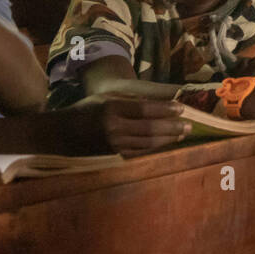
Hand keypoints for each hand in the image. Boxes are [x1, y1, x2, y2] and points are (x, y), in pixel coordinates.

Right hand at [73, 95, 188, 156]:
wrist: (65, 133)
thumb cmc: (88, 110)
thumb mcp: (106, 98)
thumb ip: (130, 101)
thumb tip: (159, 103)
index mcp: (112, 109)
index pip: (145, 109)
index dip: (165, 109)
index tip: (181, 108)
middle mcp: (114, 127)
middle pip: (150, 128)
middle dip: (172, 127)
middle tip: (189, 125)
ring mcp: (114, 144)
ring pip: (148, 143)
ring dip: (168, 139)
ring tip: (182, 134)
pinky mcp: (114, 155)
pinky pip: (140, 152)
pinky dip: (156, 148)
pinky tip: (166, 143)